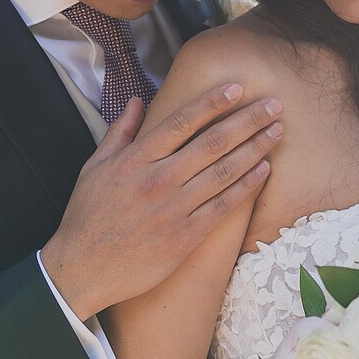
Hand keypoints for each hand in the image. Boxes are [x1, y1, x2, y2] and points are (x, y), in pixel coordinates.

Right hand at [42, 84, 282, 319]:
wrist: (81, 270)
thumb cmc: (87, 217)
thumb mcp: (93, 168)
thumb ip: (119, 133)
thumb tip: (137, 101)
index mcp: (134, 160)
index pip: (181, 122)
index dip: (212, 102)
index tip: (237, 88)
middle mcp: (158, 180)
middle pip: (212, 143)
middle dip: (247, 121)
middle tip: (274, 105)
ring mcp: (174, 209)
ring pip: (224, 172)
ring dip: (255, 149)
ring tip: (276, 131)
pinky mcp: (186, 237)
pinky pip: (224, 206)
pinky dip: (247, 186)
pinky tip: (264, 169)